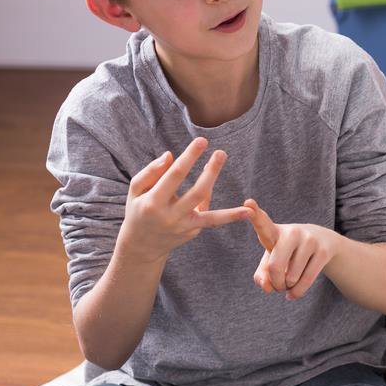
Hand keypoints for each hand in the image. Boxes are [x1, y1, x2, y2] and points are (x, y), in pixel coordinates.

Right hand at [118, 138, 249, 262]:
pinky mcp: (192, 232)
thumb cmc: (139, 209)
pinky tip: (246, 211)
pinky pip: (210, 218)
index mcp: (153, 202)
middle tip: (221, 153)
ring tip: (250, 206)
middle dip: (211, 172)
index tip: (202, 141)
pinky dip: (228, 215)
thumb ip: (151, 172)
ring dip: (231, 212)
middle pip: (197, 192)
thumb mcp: (136, 191)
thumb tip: (170, 155)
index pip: (174, 175)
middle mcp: (170, 216)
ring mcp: (183, 227)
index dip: (189, 157)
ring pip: (210, 216)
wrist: (141, 244)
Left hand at [245, 198, 337, 299]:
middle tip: (276, 287)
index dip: (254, 213)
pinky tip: (293, 294)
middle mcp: (292, 232)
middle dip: (275, 283)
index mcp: (275, 231)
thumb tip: (267, 287)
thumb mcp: (272, 259)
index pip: (263, 223)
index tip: (247, 202)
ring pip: (291, 277)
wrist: (323, 242)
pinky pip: (306, 280)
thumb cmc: (289, 252)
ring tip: (288, 284)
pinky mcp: (324, 251)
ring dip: (287, 288)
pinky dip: (297, 292)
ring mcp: (309, 240)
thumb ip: (262, 275)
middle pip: (275, 266)